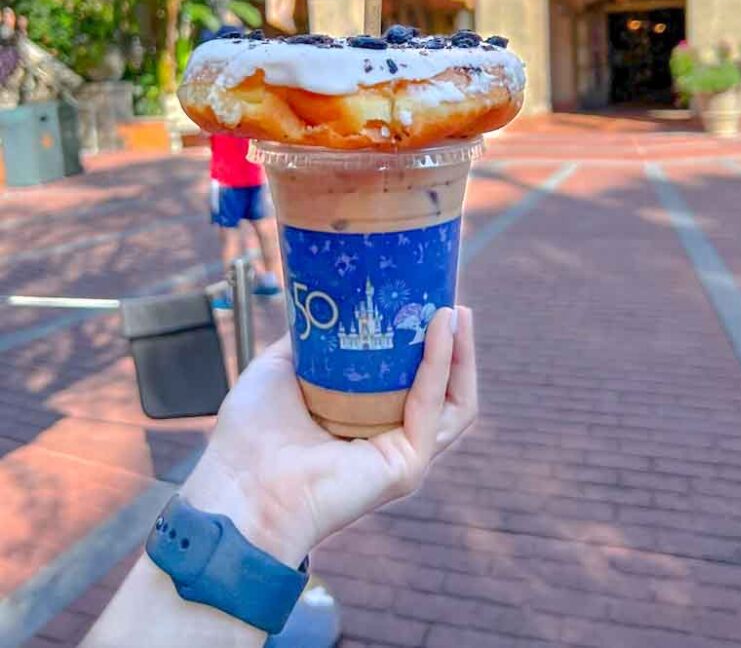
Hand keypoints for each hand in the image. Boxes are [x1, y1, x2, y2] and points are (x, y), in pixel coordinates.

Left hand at [182, 306, 476, 567]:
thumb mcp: (281, 367)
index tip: (425, 297)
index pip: (409, 377)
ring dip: (459, 352)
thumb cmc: (251, 434)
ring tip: (457, 311)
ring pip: (452, 400)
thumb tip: (332, 301)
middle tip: (450, 299)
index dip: (423, 340)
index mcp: (362, 417)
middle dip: (452, 343)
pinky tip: (440, 329)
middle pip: (440, 387)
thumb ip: (312, 340)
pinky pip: (434, 407)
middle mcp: (387, 436)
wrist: (240, 483)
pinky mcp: (406, 465)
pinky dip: (442, 364)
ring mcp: (401, 453)